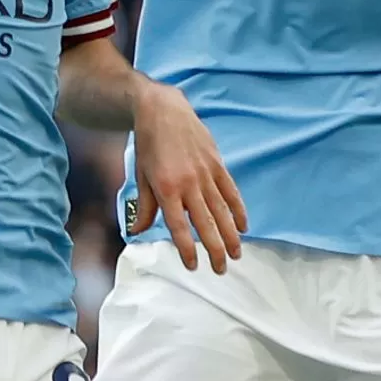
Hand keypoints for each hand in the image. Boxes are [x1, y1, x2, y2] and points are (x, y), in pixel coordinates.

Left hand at [130, 82, 246, 273]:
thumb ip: (145, 206)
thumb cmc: (149, 144)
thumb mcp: (141, 175)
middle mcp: (188, 183)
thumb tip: (137, 232)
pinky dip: (238, 210)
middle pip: (205, 224)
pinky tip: (243, 227)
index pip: (179, 226)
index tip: (193, 266)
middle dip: (214, 250)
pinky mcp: (218, 164)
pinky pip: (231, 192)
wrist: (163, 110)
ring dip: (231, 236)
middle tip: (220, 270)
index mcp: (166, 188)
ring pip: (222, 211)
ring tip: (235, 255)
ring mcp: (206, 173)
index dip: (187, 248)